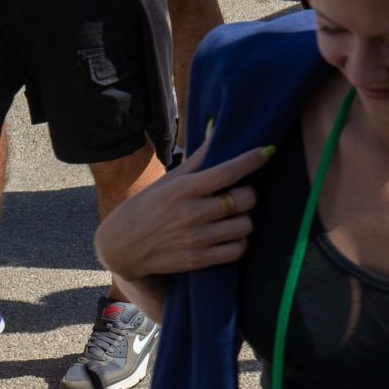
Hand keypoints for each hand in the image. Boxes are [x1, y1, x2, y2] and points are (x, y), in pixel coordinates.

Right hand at [94, 127, 272, 282]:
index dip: (252, 159)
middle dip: (247, 195)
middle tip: (238, 195)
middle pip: (245, 199)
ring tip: (233, 217)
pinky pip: (237, 250)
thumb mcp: (169, 181)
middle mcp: (191, 213)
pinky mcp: (197, 260)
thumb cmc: (147, 207)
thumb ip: (198, 159)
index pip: (227, 170)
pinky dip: (240, 242)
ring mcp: (195, 239)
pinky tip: (230, 236)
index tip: (268, 150)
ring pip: (245, 225)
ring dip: (244, 220)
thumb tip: (217, 129)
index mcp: (183, 189)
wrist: (119, 247)